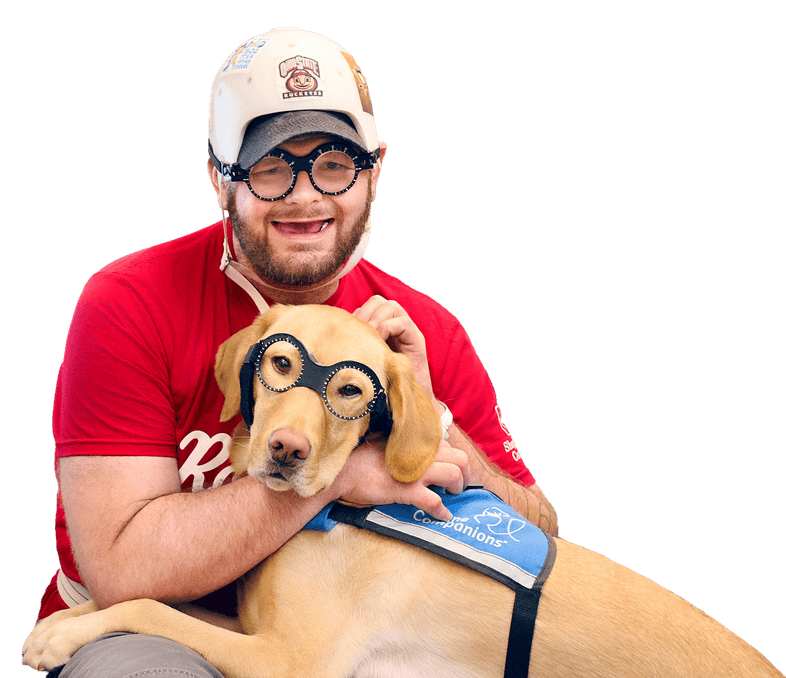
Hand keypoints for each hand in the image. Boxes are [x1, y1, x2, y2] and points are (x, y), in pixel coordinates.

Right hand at [333, 440, 469, 520]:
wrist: (344, 471)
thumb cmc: (363, 459)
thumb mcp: (389, 445)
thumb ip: (408, 447)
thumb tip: (421, 454)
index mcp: (416, 443)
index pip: (449, 446)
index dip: (455, 460)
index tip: (454, 469)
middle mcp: (420, 454)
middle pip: (460, 458)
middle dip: (465, 474)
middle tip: (458, 485)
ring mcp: (415, 471)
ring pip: (453, 475)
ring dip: (457, 488)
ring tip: (452, 495)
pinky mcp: (406, 489)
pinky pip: (434, 502)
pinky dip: (441, 511)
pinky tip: (443, 516)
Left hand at [353, 296, 434, 401]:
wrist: (408, 399)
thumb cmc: (383, 382)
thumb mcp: (365, 360)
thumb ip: (355, 347)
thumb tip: (330, 342)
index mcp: (383, 326)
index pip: (367, 305)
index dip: (356, 313)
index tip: (346, 329)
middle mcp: (396, 324)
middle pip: (378, 301)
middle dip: (364, 312)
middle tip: (356, 331)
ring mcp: (408, 330)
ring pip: (391, 306)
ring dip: (375, 319)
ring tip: (368, 337)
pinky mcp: (417, 339)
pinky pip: (402, 322)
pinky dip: (388, 328)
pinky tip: (379, 343)